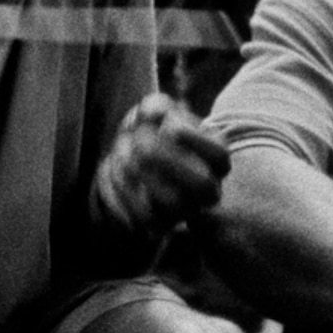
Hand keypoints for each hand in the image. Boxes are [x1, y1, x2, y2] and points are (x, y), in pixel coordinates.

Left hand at [92, 92, 231, 235]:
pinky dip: (123, 190)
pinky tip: (112, 166)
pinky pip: (142, 217)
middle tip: (140, 141)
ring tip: (121, 150)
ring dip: (142, 173)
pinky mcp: (156, 226)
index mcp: (217, 161)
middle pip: (202, 183)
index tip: (168, 127)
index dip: (194, 139)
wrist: (133, 165)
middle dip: (167, 159)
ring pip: (171, 203)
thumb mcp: (157, 114)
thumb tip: (150, 113)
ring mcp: (184, 212)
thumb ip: (157, 107)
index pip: (219, 155)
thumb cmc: (152, 134)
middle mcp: (208, 191)